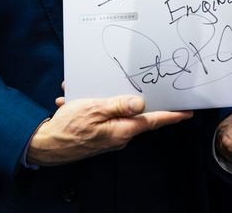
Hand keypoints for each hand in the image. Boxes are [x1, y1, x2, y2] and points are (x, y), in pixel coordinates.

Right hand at [27, 95, 191, 165]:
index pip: (153, 121)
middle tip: (148, 85)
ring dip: (107, 99)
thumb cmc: (68, 127)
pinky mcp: (97, 135)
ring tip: (92, 90)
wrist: (43, 145)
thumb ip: (118, 105)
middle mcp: (118, 135)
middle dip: (139, 99)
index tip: (188, 111)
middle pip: (138, 115)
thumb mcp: (94, 109)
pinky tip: (78, 98)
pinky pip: (102, 116)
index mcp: (122, 130)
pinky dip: (93, 105)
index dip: (172, 115)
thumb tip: (141, 103)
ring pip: (117, 112)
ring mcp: (108, 137)